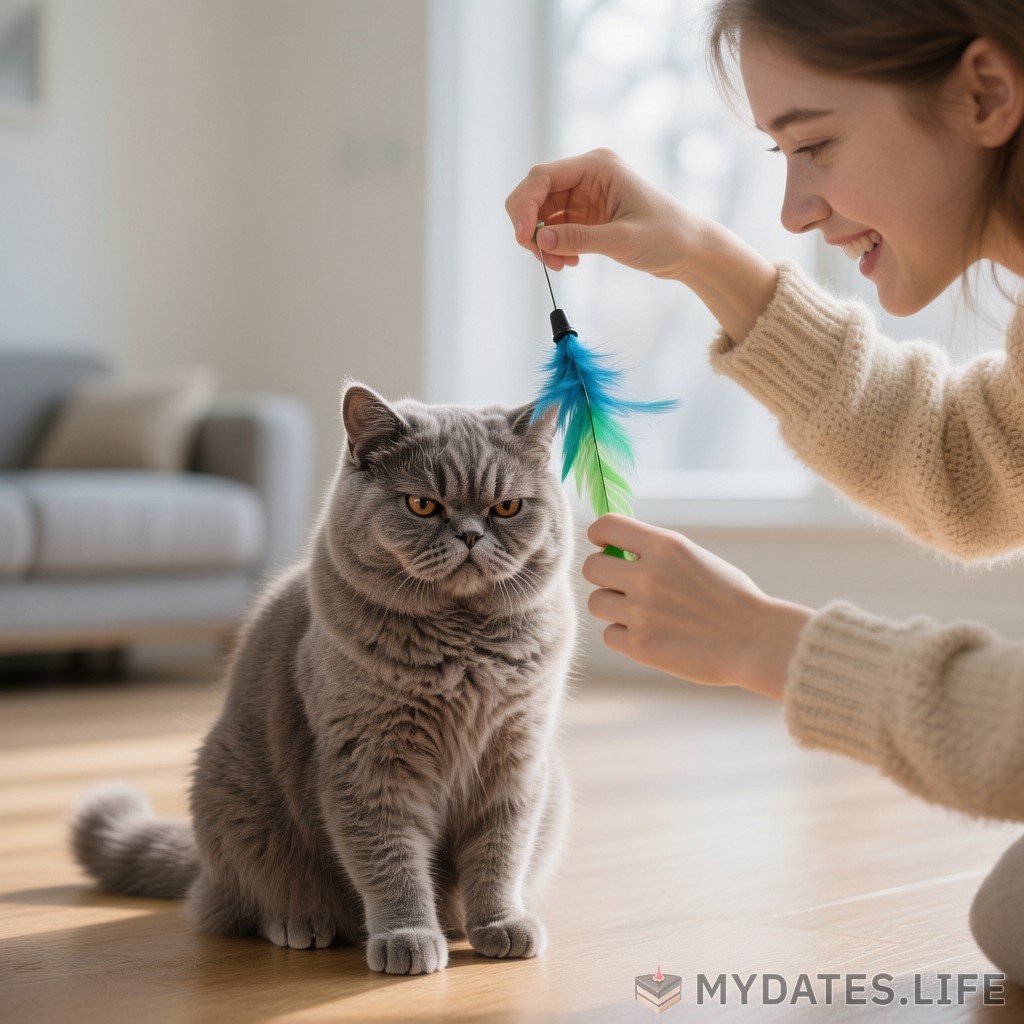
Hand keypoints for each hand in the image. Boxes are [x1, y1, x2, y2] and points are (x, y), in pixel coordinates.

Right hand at [505, 149, 778, 343]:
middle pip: (536, 193)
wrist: (690, 250)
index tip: (523, 237)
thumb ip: (579, 238)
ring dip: (542, 241)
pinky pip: (555, 229)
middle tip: (538, 256)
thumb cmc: (667, 235)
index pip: (543, 177)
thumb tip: (541, 241)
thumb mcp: (622, 239)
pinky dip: (554, 247)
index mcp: (597, 166)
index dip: (525, 205)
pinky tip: (568, 262)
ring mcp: (584, 195)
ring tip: (560, 265)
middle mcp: (587, 176)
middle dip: (530, 225)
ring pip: (542, 214)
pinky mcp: (586, 216)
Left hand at [582, 515, 812, 698]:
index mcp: (664, 546)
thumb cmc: (731, 599)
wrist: (757, 641)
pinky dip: (624, 637)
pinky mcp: (640, 645)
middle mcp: (647, 575)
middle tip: (622, 586)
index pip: (605, 526)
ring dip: (613, 607)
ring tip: (642, 613)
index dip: (599, 536)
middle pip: (590, 567)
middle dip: (603, 576)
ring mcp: (641, 612)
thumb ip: (656, 553)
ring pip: (596, 602)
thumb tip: (618, 550)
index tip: (605, 547)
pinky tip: (650, 635)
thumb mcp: (694, 558)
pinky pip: (609, 635)